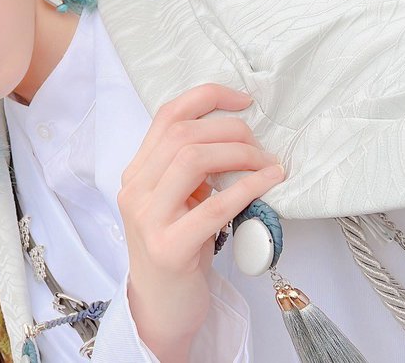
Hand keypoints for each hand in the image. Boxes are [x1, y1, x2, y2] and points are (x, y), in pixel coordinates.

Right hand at [118, 84, 284, 361]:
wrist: (161, 307)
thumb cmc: (177, 251)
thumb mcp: (175, 202)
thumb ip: (189, 171)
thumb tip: (236, 137)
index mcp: (136, 174)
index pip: (166, 116)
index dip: (208, 98)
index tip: (243, 101)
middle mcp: (135, 191)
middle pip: (182, 134)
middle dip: (232, 130)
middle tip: (261, 147)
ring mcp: (148, 219)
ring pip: (192, 159)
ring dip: (240, 154)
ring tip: (266, 164)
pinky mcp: (169, 248)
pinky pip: (215, 206)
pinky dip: (248, 187)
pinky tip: (270, 182)